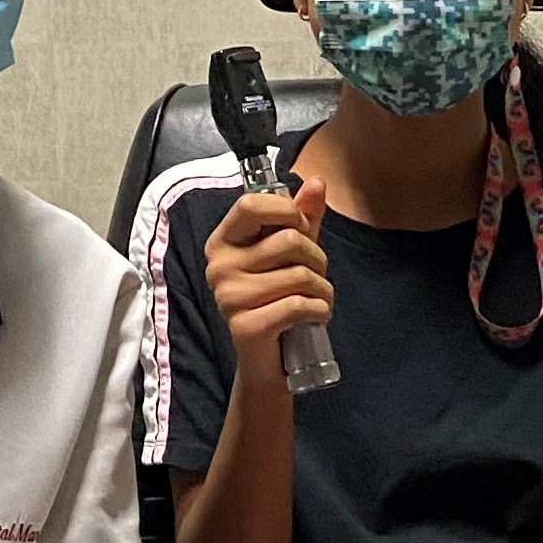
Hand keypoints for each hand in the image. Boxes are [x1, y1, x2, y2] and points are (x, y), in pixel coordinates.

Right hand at [203, 176, 332, 385]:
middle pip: (288, 241)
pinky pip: (299, 305)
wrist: (268, 360)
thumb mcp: (290, 253)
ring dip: (323, 289)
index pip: (251, 205)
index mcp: (222, 242)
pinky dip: (320, 311)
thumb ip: (301, 217)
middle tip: (315, 276)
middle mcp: (219, 267)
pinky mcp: (245, 326)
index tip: (301, 227)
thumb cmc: (278, 298)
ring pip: (300, 276)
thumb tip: (317, 181)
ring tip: (317, 300)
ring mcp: (228, 298)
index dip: (287, 211)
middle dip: (317, 259)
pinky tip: (315, 317)